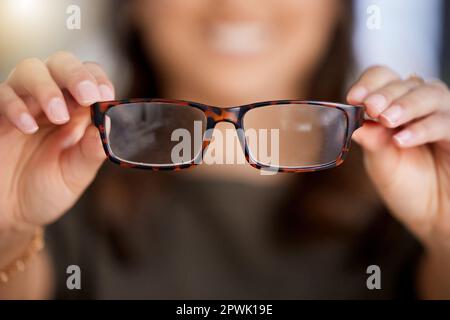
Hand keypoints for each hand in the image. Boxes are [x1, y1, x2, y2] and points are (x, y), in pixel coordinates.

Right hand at [0, 52, 113, 230]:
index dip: (98, 80)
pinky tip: (27, 127)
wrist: (12, 212)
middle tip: (87, 96)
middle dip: (75, 74)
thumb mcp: (76, 175)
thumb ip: (92, 151)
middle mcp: (51, 101)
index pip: (90, 78)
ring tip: (58, 116)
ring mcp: (23, 105)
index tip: (105, 95)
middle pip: (61, 63)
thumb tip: (109, 124)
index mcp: (77, 112)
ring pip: (29, 69)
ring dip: (47, 87)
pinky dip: (15, 106)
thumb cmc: (47, 189)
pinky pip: (1, 94)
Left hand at [347, 66, 449, 247]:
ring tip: (387, 120)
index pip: (384, 79)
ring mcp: (442, 119)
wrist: (434, 217)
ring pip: (431, 93)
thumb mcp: (382, 166)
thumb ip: (373, 143)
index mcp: (395, 109)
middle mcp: (420, 108)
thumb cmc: (407, 188)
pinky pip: (445, 122)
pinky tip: (402, 140)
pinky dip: (423, 128)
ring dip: (406, 104)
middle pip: (407, 83)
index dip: (370, 83)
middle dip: (386, 94)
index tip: (354, 98)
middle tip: (371, 107)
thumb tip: (357, 124)